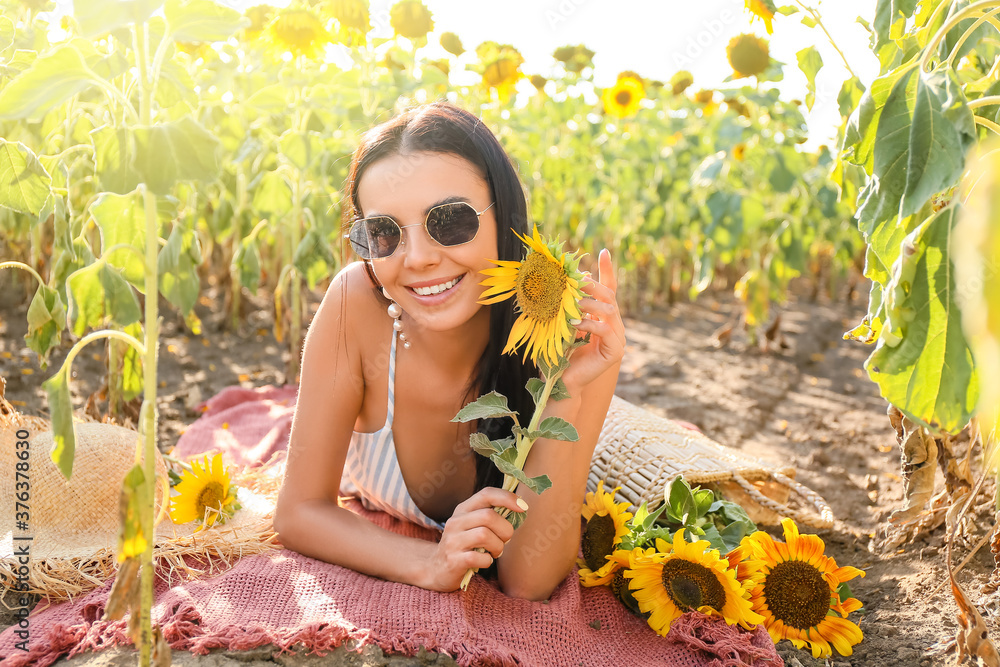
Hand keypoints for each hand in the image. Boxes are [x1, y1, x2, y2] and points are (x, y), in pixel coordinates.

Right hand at [422, 487, 524, 591]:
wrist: (437, 568)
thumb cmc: (464, 544)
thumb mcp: (473, 524)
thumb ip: (491, 515)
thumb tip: (520, 508)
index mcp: (463, 509)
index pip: (486, 494)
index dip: (507, 498)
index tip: (523, 507)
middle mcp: (455, 522)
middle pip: (488, 516)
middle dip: (505, 529)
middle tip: (505, 539)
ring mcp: (452, 541)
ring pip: (484, 535)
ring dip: (498, 546)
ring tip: (495, 551)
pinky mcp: (453, 561)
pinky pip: (478, 557)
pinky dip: (488, 560)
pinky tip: (485, 561)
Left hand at [561, 248, 625, 392]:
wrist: (562, 381)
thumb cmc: (560, 352)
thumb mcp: (564, 322)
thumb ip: (569, 304)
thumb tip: (568, 278)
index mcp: (603, 317)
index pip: (609, 289)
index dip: (608, 270)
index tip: (604, 251)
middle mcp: (614, 325)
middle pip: (609, 297)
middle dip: (593, 286)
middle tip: (578, 281)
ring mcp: (618, 338)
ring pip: (609, 311)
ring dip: (590, 305)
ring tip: (574, 304)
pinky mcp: (616, 351)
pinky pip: (605, 330)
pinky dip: (590, 324)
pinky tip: (576, 323)